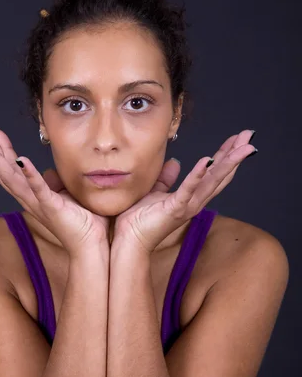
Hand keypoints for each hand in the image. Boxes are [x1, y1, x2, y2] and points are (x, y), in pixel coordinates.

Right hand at [0, 123, 109, 256]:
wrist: (90, 245)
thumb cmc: (81, 223)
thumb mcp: (65, 195)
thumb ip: (55, 184)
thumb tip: (51, 173)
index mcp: (33, 196)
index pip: (12, 169)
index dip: (2, 150)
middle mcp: (30, 200)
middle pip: (6, 171)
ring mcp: (39, 204)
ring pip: (13, 179)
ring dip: (0, 159)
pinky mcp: (52, 207)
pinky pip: (38, 189)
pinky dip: (30, 174)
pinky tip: (22, 160)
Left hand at [111, 129, 256, 253]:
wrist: (129, 240)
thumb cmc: (139, 220)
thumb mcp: (155, 192)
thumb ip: (166, 179)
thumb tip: (175, 162)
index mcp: (190, 197)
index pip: (212, 172)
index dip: (225, 154)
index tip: (238, 138)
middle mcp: (194, 202)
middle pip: (220, 175)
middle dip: (234, 155)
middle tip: (249, 136)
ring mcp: (187, 206)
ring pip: (212, 181)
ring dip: (227, 162)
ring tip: (242, 148)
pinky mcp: (175, 209)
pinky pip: (188, 189)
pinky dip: (197, 175)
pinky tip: (206, 160)